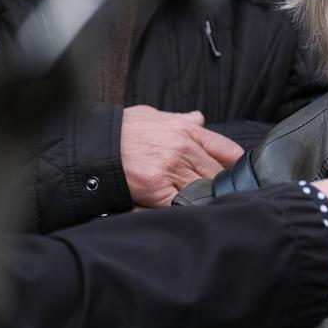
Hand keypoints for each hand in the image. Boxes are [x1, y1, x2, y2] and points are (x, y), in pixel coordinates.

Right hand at [120, 105, 244, 207]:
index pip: (228, 151)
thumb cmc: (122, 129)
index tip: (234, 174)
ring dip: (205, 198)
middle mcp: (184, 149)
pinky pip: (183, 204)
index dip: (234, 165)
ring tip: (204, 204)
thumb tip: (200, 118)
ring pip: (204, 189)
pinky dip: (187, 209)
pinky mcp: (157, 189)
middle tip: (217, 193)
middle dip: (219, 185)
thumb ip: (181, 119)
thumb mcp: (155, 116)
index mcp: (188, 130)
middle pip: (218, 174)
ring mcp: (172, 170)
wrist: (93, 144)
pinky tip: (187, 211)